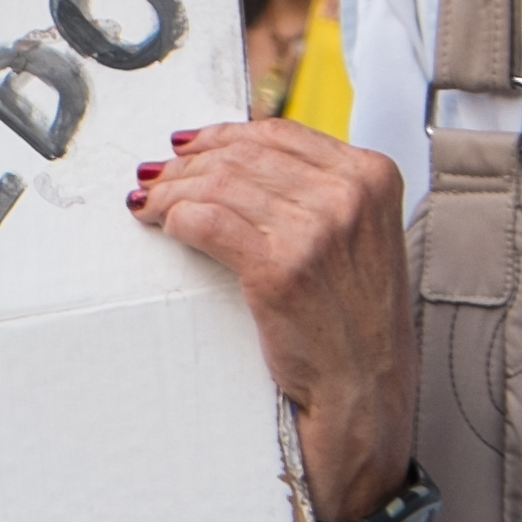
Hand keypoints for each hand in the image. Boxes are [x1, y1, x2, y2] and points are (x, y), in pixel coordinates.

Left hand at [130, 118, 416, 518]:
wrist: (365, 388)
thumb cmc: (354, 318)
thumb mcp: (358, 235)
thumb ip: (316, 191)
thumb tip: (237, 156)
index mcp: (372, 176)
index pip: (279, 133)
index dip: (222, 135)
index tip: (187, 147)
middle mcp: (348, 195)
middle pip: (243, 154)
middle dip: (187, 165)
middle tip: (155, 178)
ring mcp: (317, 231)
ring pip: (218, 184)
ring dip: (171, 190)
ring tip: (149, 202)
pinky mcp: (280, 269)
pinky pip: (206, 222)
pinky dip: (173, 218)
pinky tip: (162, 225)